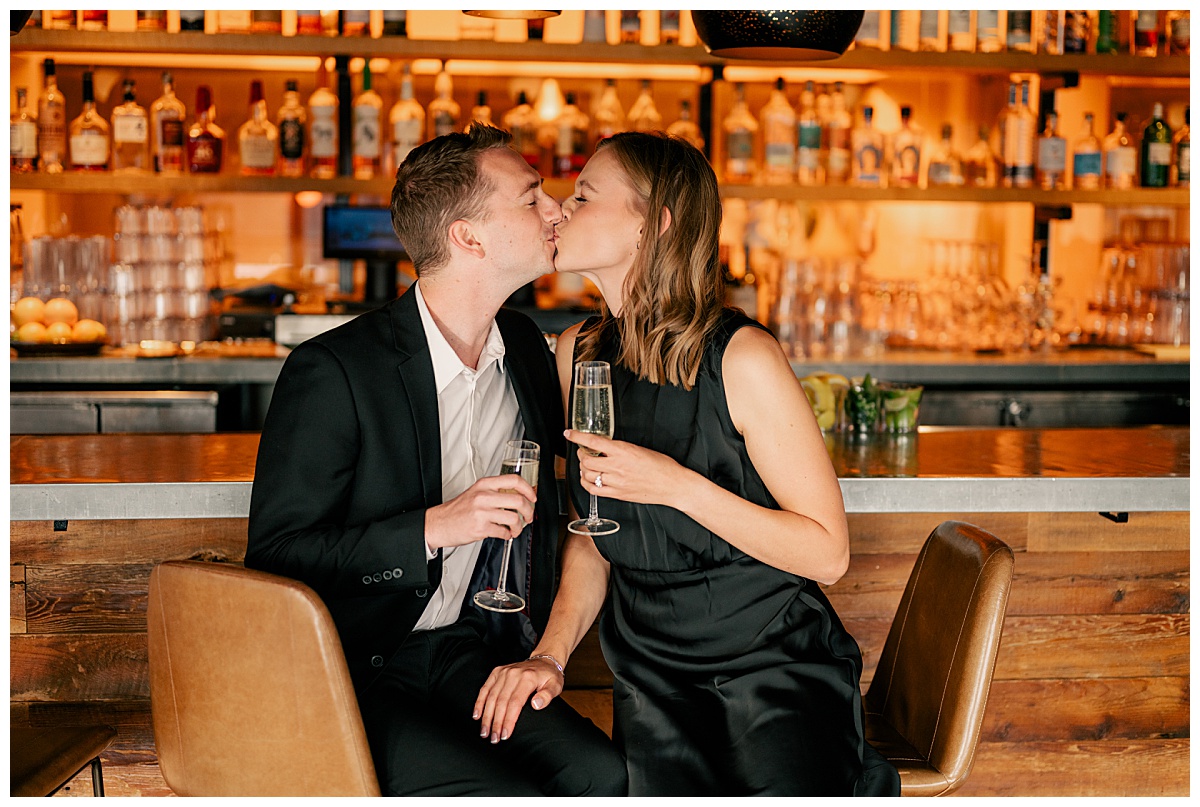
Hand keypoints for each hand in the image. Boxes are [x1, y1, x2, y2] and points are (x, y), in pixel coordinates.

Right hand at [424, 474, 535, 550]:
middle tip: (528, 517)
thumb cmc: (458, 510)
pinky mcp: (481, 528)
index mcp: (484, 484)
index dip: (528, 489)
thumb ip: (495, 492)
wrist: (439, 523)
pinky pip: (504, 532)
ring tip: (515, 529)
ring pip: (514, 518)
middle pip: (519, 500)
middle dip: (529, 511)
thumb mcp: (476, 493)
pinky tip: (504, 534)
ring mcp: (482, 512)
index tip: (533, 497)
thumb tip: (518, 497)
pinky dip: (507, 535)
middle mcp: (484, 496)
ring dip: (518, 527)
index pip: (513, 480)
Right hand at [473, 656, 564, 742]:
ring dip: (486, 716)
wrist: (544, 660)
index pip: (515, 703)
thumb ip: (547, 696)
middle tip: (494, 738)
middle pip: (501, 702)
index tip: (505, 735)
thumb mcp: (555, 686)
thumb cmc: (549, 676)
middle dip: (496, 723)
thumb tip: (536, 705)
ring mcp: (503, 672)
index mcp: (527, 678)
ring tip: (484, 732)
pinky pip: (485, 688)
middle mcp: (513, 674)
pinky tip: (477, 715)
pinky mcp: (496, 672)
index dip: (509, 720)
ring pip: (491, 697)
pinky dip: (479, 702)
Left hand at [566, 428, 689, 507]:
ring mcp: (616, 482)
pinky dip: (586, 483)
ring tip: (587, 465)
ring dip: (583, 468)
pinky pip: (593, 490)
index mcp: (623, 451)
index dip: (577, 436)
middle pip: (586, 460)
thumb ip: (621, 448)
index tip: (569, 433)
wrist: (673, 485)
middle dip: (580, 454)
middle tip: (583, 452)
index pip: (593, 442)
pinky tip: (588, 479)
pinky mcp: (617, 494)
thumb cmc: (662, 466)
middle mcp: (617, 466)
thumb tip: (606, 447)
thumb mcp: (640, 449)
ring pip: (587, 475)